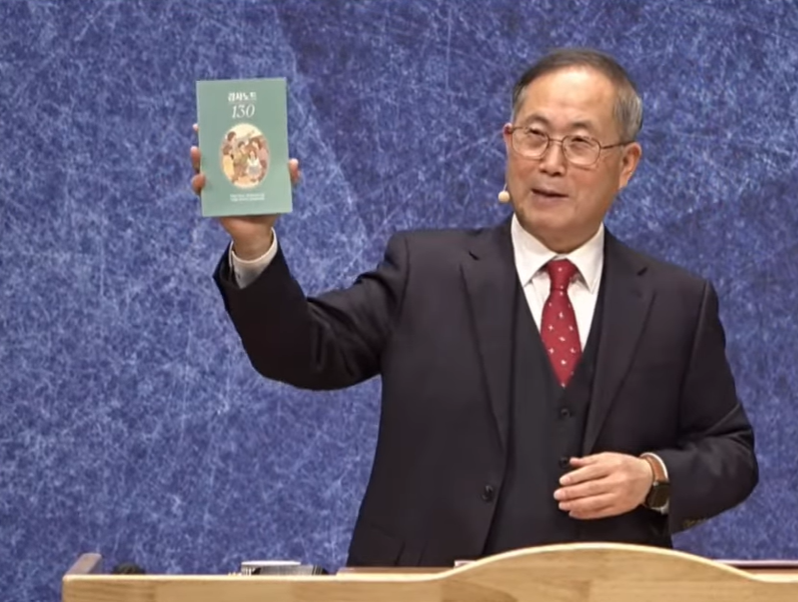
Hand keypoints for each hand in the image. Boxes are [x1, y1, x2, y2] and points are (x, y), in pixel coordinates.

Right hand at [190, 124, 301, 259]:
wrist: (258, 232)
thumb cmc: (268, 206)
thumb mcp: (282, 190)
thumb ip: (289, 177)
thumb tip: (293, 162)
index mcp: (242, 164)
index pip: (232, 144)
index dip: (226, 130)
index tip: (219, 116)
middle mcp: (227, 171)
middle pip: (213, 152)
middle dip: (204, 138)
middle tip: (200, 128)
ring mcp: (217, 185)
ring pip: (202, 167)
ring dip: (198, 159)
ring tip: (197, 152)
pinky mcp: (211, 200)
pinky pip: (200, 190)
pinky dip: (198, 183)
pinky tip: (201, 178)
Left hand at [553, 452, 653, 519]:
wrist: (648, 477)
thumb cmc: (626, 465)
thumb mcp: (609, 457)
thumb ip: (589, 460)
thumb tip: (572, 462)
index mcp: (613, 466)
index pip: (591, 472)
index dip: (575, 477)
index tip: (563, 481)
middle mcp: (616, 482)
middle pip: (591, 488)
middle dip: (572, 493)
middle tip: (558, 495)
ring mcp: (619, 496)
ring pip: (595, 502)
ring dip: (576, 505)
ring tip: (563, 505)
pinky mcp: (620, 508)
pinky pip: (601, 513)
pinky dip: (586, 514)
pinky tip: (575, 513)